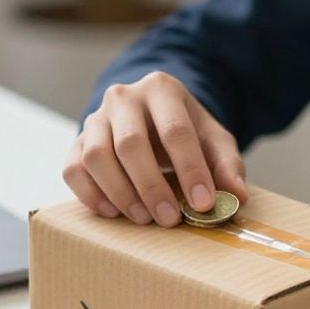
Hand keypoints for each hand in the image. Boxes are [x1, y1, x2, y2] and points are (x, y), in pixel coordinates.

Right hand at [64, 72, 247, 226]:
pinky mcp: (76, 141)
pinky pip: (72, 168)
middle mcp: (123, 97)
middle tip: (169, 219)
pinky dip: (90, 194)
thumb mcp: (213, 141)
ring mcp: (95, 118)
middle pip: (130, 143)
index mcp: (162, 89)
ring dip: (119, 192)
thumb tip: (236, 196)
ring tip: (142, 218)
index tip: (203, 203)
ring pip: (96, 156)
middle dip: (151, 186)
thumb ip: (227, 165)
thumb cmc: (184, 132)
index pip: (176, 130)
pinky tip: (113, 212)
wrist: (149, 118)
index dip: (191, 170)